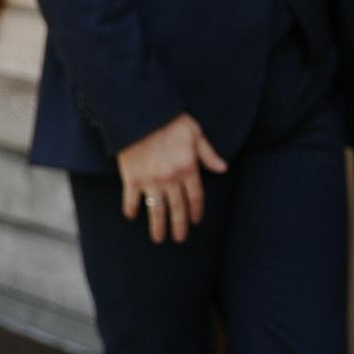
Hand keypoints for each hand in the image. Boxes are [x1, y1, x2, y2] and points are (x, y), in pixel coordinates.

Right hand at [117, 113, 227, 244]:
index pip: (195, 196)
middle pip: (177, 208)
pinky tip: (132, 216)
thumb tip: (223, 169)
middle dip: (180, 226)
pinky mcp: (131, 178)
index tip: (196, 222)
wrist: (142, 114)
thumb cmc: (171, 121)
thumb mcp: (196, 134)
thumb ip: (208, 154)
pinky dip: (131, 209)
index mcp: (188, 168)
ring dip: (158, 226)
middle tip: (180, 239)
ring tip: (159, 239)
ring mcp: (150, 180)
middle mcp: (171, 178)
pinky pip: (131, 199)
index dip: (196, 210)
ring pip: (156, 210)